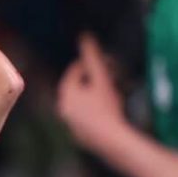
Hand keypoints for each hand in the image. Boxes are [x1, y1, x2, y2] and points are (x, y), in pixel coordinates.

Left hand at [57, 34, 129, 155]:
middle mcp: (64, 109)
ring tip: (114, 91)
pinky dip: (97, 109)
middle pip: (78, 87)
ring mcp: (71, 123)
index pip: (74, 72)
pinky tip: (112, 109)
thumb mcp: (102, 79)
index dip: (90, 64)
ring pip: (83, 102)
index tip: (106, 62)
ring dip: (97, 94)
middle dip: (95, 79)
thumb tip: (85, 36)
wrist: (113, 140)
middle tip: (112, 75)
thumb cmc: (107, 108)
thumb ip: (93, 58)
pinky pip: (88, 116)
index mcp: (66, 95)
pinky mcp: (80, 135)